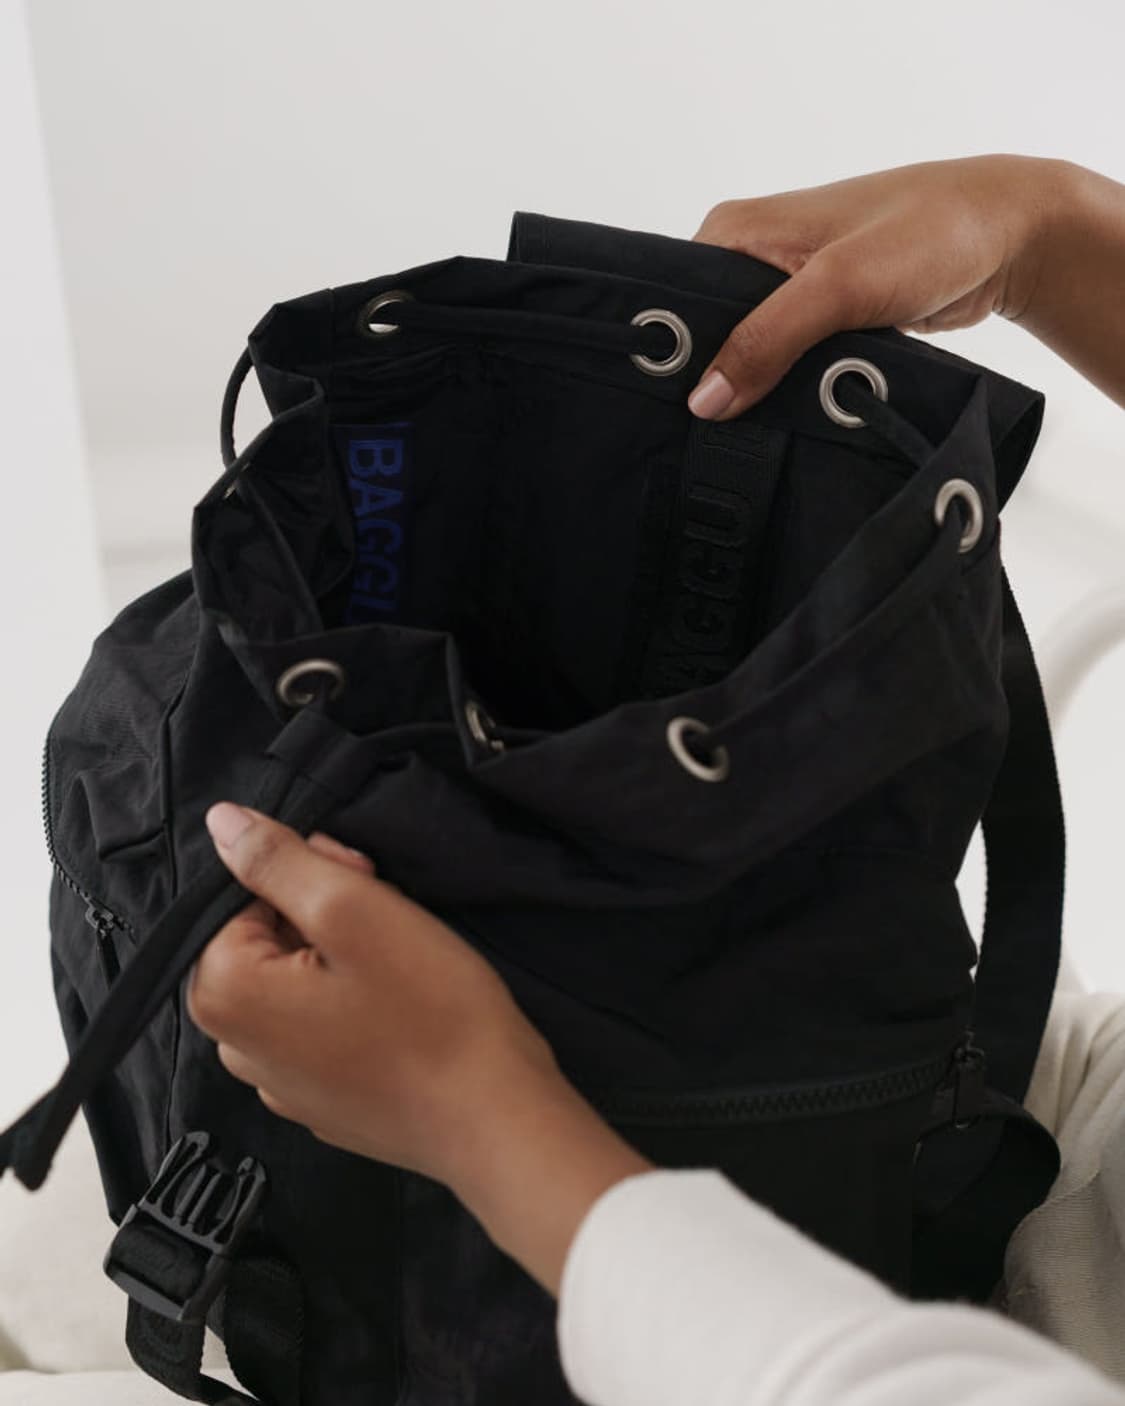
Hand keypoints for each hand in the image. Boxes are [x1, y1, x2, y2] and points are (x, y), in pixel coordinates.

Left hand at [187, 801, 560, 1186]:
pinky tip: (401, 1008)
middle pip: (263, 941)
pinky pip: (317, 1029)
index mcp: (224, 995)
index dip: (305, 875)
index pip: (240, 897)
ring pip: (294, 983)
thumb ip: (278, 860)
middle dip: (321, 913)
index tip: (364, 884)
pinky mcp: (322, 1104)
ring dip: (339, 956)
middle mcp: (234, 1047)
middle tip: (390, 915)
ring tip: (401, 961)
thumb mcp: (353, 910)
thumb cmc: (426, 1008)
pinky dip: (350, 1004)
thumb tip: (219, 821)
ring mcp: (279, 1085)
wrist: (492, 1118)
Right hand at [686, 153, 1062, 420]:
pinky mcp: (820, 319)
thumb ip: (768, 340)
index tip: (674, 408)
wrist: (1008, 238)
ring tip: (757, 427)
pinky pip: (786, 366)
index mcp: (734, 231)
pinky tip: (789, 417)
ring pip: (749, 357)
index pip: (673, 302)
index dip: (674, 356)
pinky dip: (791, 391)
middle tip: (720, 430)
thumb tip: (705, 399)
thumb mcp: (838, 284)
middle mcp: (752, 256)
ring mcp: (786, 290)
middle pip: (708, 337)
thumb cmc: (929, 232)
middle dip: (719, 381)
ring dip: (760, 391)